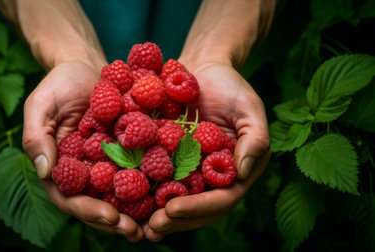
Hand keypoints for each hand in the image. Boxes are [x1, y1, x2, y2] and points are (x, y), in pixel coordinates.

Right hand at [22, 61, 143, 241]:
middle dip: (117, 220)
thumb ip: (36, 137)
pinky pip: (142, 169)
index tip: (110, 217)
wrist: (89, 67)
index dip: (88, 210)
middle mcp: (86, 171)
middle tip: (137, 232)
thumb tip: (44, 171)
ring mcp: (109, 163)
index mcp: (62, 167)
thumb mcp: (41, 105)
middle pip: (99, 203)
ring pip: (123, 194)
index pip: (71, 198)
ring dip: (138, 211)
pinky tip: (170, 193)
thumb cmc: (60, 85)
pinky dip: (153, 184)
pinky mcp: (130, 150)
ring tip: (158, 223)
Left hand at [144, 63, 269, 240]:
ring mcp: (190, 170)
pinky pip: (157, 180)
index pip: (222, 198)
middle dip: (175, 220)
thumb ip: (255, 138)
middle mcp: (212, 177)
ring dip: (157, 215)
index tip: (173, 208)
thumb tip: (244, 173)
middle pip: (196, 207)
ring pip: (176, 200)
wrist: (201, 70)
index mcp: (236, 170)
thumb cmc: (229, 86)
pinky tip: (124, 201)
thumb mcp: (248, 108)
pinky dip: (144, 193)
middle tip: (152, 227)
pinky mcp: (170, 160)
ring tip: (137, 226)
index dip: (199, 207)